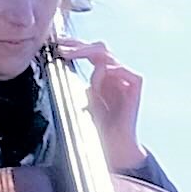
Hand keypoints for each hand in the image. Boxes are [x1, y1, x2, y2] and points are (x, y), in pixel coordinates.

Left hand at [60, 36, 149, 175]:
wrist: (114, 147)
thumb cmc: (97, 126)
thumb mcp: (80, 100)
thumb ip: (75, 84)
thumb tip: (59, 66)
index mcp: (102, 74)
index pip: (89, 51)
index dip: (73, 45)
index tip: (55, 44)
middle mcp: (114, 73)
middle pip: (98, 48)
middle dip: (78, 45)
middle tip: (61, 48)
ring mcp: (125, 79)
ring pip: (107, 56)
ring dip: (87, 56)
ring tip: (69, 59)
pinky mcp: (135, 87)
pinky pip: (123, 71)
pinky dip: (108, 72)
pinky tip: (94, 83)